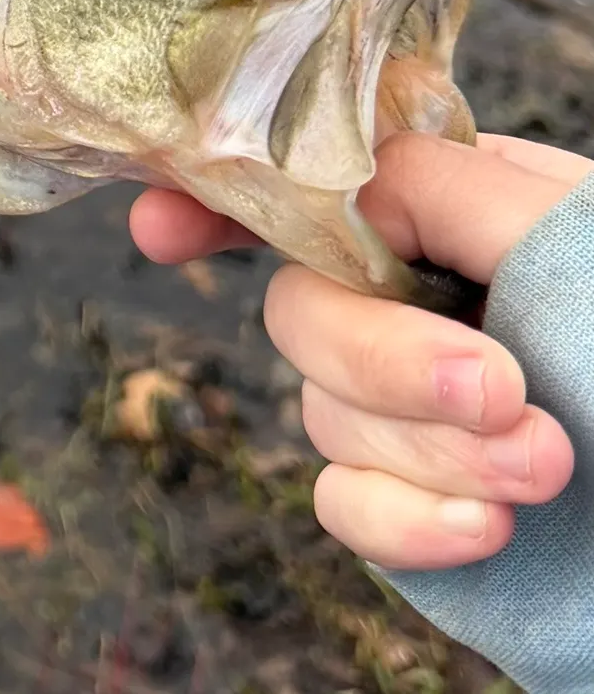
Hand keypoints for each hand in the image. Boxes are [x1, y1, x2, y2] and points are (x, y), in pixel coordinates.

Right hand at [130, 131, 591, 569]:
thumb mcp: (583, 243)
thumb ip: (457, 193)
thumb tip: (348, 183)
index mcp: (455, 216)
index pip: (312, 188)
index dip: (221, 197)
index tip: (160, 230)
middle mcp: (416, 301)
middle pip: (302, 306)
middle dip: (388, 356)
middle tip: (503, 392)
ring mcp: (406, 409)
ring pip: (318, 410)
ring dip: (427, 445)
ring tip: (549, 464)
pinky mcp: (411, 503)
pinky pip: (340, 506)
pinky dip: (403, 517)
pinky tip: (485, 527)